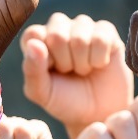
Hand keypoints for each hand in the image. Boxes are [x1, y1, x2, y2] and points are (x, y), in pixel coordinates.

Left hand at [21, 13, 131, 138]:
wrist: (99, 112)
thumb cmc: (66, 101)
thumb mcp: (42, 93)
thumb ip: (32, 71)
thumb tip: (34, 44)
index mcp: (37, 39)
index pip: (33, 34)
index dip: (44, 59)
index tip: (51, 72)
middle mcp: (58, 27)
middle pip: (56, 34)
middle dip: (65, 62)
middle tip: (69, 72)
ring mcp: (82, 26)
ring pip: (79, 37)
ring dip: (82, 63)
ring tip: (83, 70)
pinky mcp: (105, 30)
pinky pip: (101, 38)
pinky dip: (99, 59)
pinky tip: (99, 65)